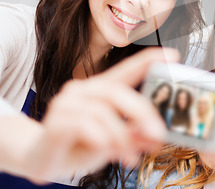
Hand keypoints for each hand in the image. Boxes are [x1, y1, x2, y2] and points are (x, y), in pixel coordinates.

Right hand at [26, 47, 178, 181]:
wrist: (40, 161)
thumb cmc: (79, 145)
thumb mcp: (113, 142)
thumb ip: (134, 135)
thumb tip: (156, 136)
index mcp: (99, 90)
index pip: (126, 70)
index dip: (148, 60)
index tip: (173, 54)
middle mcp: (82, 90)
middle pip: (118, 91)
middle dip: (142, 113)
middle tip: (158, 134)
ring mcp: (66, 104)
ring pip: (103, 112)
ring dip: (122, 137)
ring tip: (131, 157)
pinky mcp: (55, 121)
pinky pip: (85, 125)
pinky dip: (103, 140)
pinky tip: (108, 152)